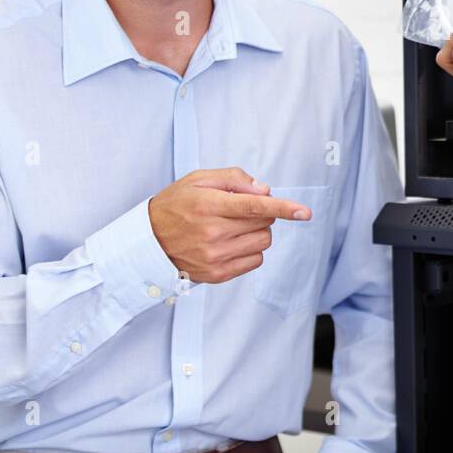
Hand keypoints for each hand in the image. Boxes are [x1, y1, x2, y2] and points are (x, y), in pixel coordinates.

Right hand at [147, 167, 311, 283]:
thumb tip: (265, 190)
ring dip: (256, 232)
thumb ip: (235, 178)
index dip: (283, 208)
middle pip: (264, 223)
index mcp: (209, 205)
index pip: (255, 206)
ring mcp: (215, 257)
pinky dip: (250, 250)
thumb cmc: (176, 205)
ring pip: (263, 242)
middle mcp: (213, 233)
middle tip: (238, 210)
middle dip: (260, 213)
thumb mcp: (199, 179)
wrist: (149, 241)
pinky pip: (255, 261)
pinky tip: (230, 244)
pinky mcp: (217, 275)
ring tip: (232, 228)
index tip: (304, 212)